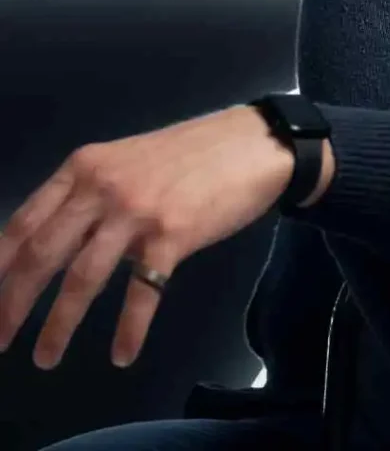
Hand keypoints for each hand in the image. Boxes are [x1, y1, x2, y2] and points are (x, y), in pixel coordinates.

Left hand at [0, 104, 297, 369]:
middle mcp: (103, 187)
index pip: (24, 222)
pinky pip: (142, 292)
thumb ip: (91, 194)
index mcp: (86, 166)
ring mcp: (137, 211)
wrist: (254, 143)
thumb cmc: (192, 153)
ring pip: (82, 278)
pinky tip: (122, 354)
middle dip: (13, 303)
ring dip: (59, 325)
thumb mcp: (127, 161)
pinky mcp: (172, 235)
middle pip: (42, 253)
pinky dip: (128, 329)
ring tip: (45, 358)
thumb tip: (53, 243)